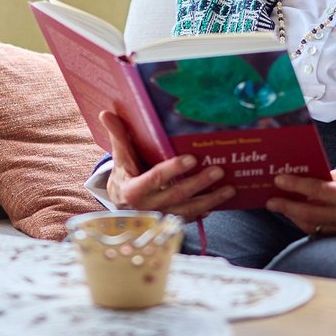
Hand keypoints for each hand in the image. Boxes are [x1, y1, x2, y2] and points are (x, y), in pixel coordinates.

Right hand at [100, 110, 235, 221]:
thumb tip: (106, 113)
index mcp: (133, 190)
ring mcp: (160, 217)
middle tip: (218, 170)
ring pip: (187, 210)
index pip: (155, 178)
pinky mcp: (169, 222)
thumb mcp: (120, 158)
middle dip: (199, 184)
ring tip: (229, 189)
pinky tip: (218, 204)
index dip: (173, 169)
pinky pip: (189, 218)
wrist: (120, 203)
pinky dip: (204, 212)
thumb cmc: (123, 175)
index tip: (191, 158)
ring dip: (210, 200)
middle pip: (176, 195)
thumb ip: (117, 137)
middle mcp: (147, 207)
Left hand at [265, 169, 335, 236]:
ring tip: (281, 207)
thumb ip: (330, 178)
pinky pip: (322, 233)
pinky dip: (308, 224)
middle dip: (287, 207)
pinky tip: (297, 216)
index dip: (297, 185)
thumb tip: (303, 177)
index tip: (279, 180)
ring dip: (294, 217)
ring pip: (314, 226)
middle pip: (311, 214)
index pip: (319, 190)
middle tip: (271, 201)